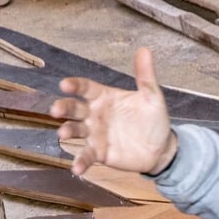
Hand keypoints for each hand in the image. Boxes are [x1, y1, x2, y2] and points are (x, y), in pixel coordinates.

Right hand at [49, 47, 177, 176]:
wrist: (162, 149)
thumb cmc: (154, 121)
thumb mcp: (152, 98)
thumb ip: (145, 76)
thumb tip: (145, 50)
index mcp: (104, 97)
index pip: (85, 88)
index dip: (75, 85)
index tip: (65, 85)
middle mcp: (94, 114)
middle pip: (74, 108)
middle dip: (63, 108)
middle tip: (56, 110)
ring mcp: (94, 133)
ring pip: (75, 130)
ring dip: (67, 131)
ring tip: (63, 134)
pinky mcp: (98, 152)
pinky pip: (85, 156)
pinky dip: (80, 162)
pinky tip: (76, 169)